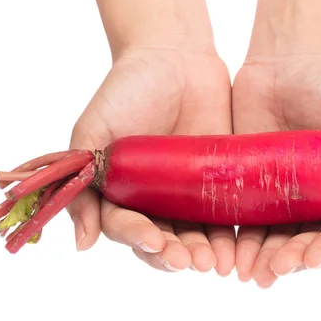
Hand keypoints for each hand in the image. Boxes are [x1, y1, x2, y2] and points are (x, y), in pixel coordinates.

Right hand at [67, 49, 234, 274]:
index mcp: (122, 192)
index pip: (127, 227)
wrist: (173, 56)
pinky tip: (239, 246)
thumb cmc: (125, 90)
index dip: (139, 238)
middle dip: (176, 253)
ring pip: (197, 234)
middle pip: (165, 240)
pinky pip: (227, 212)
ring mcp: (189, 192)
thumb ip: (81, 183)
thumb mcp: (92, 131)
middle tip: (190, 261)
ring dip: (206, 252)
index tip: (153, 241)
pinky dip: (233, 233)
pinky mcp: (219, 179)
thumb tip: (82, 244)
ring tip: (216, 263)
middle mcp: (155, 199)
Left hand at [232, 53, 320, 286]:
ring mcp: (282, 193)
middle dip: (293, 259)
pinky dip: (237, 237)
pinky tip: (229, 252)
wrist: (289, 58)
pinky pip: (244, 215)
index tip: (311, 258)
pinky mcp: (250, 181)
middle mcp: (318, 199)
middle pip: (307, 241)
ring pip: (274, 236)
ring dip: (263, 257)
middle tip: (275, 269)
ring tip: (248, 272)